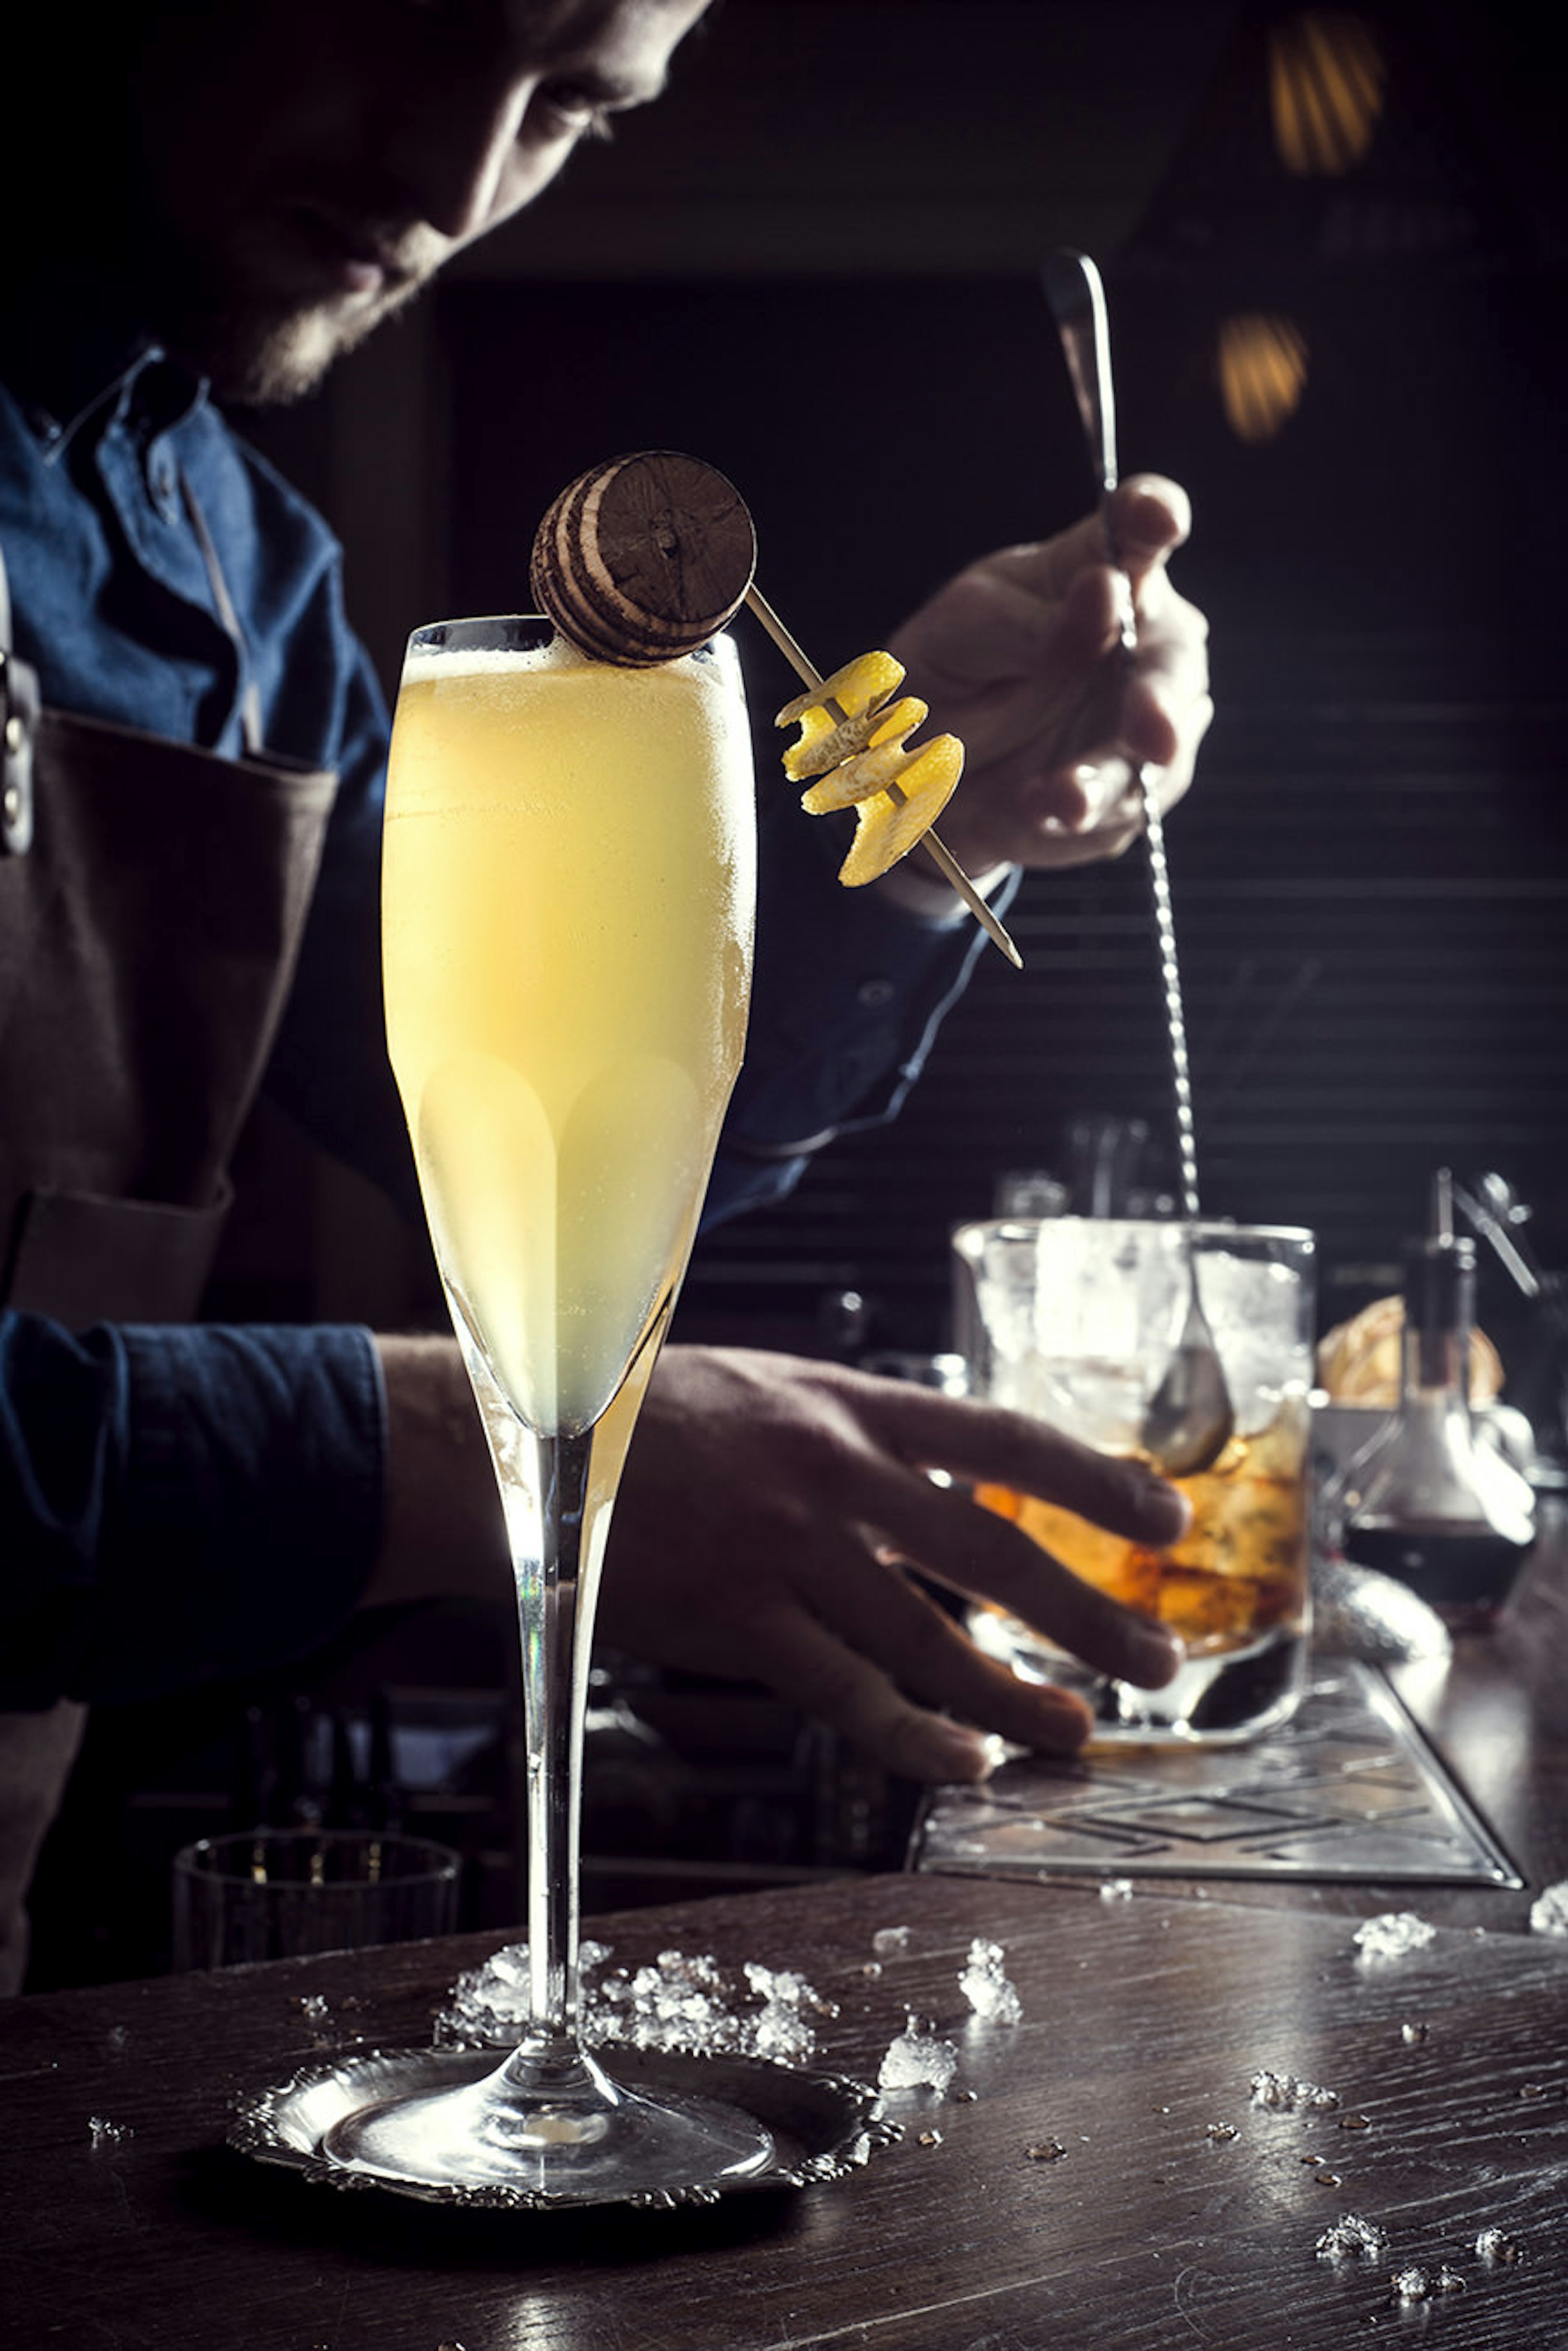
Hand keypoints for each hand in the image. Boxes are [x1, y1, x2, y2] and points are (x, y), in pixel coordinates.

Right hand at [599, 1346, 1187, 1783]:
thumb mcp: (761, 1388)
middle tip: (1157, 1659)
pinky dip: (915, 1735)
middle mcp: (832, 1472)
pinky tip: (966, 1763)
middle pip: (993, 1548)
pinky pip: (847, 1692)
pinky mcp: (736, 1618)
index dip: (1095, 1480)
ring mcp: (785, 1549)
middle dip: (1088, 1612)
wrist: (514, 1448)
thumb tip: (922, 1477)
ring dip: (1017, 1693)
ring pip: (931, 1637)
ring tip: (1079, 1731)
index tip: (1166, 1516)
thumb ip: (845, 1431)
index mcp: (845, 1405)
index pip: (1003, 1439)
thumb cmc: (635, 1417)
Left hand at [885, 474, 1211, 876]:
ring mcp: (1143, 716)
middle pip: (1176, 658)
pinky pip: (1121, 812)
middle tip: (1147, 734)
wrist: (924, 768)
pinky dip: (1078, 821)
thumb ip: (1030, 622)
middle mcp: (1140, 637)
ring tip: (1059, 801)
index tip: (1161, 519)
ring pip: (1159, 751)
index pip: (1138, 525)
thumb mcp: (965, 632)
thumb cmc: (952, 669)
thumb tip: (1107, 591)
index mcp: (1094, 569)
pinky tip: (1031, 817)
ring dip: (1112, 781)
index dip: (1155, 517)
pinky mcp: (1129, 789)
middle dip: (1162, 701)